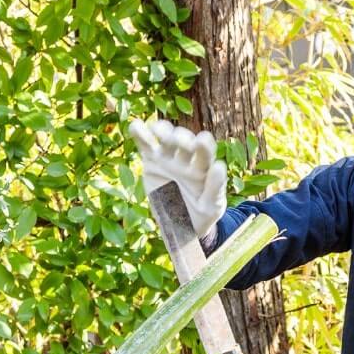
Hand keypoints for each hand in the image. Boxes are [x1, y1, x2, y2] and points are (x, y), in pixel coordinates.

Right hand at [128, 119, 226, 237]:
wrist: (180, 227)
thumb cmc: (202, 214)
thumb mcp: (211, 206)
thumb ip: (215, 188)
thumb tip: (219, 165)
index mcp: (204, 167)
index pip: (206, 151)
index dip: (204, 144)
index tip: (201, 141)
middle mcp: (187, 158)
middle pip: (185, 140)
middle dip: (182, 138)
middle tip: (180, 142)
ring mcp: (168, 158)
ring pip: (165, 138)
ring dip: (163, 130)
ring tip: (158, 131)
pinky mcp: (151, 161)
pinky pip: (145, 145)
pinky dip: (140, 134)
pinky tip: (135, 126)